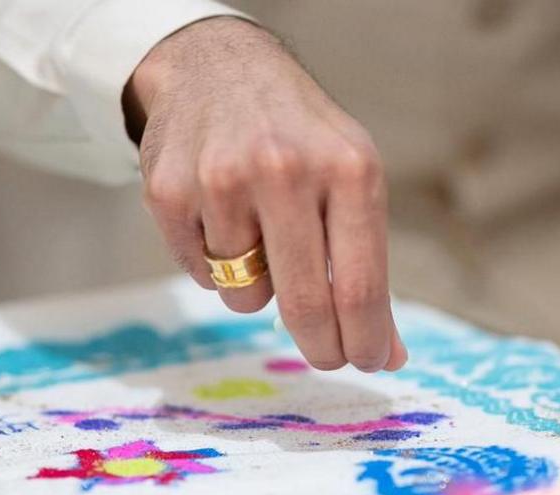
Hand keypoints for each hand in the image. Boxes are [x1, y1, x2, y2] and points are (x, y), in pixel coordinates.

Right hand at [125, 17, 406, 371]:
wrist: (216, 66)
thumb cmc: (298, 135)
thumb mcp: (351, 176)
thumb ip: (369, 266)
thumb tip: (390, 355)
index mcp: (346, 167)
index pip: (360, 284)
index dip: (366, 340)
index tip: (369, 363)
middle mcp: (285, 169)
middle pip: (305, 302)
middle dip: (321, 344)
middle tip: (326, 355)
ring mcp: (221, 180)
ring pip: (246, 295)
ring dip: (256, 285)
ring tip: (258, 234)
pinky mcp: (169, 193)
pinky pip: (201, 274)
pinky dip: (213, 264)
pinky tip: (219, 219)